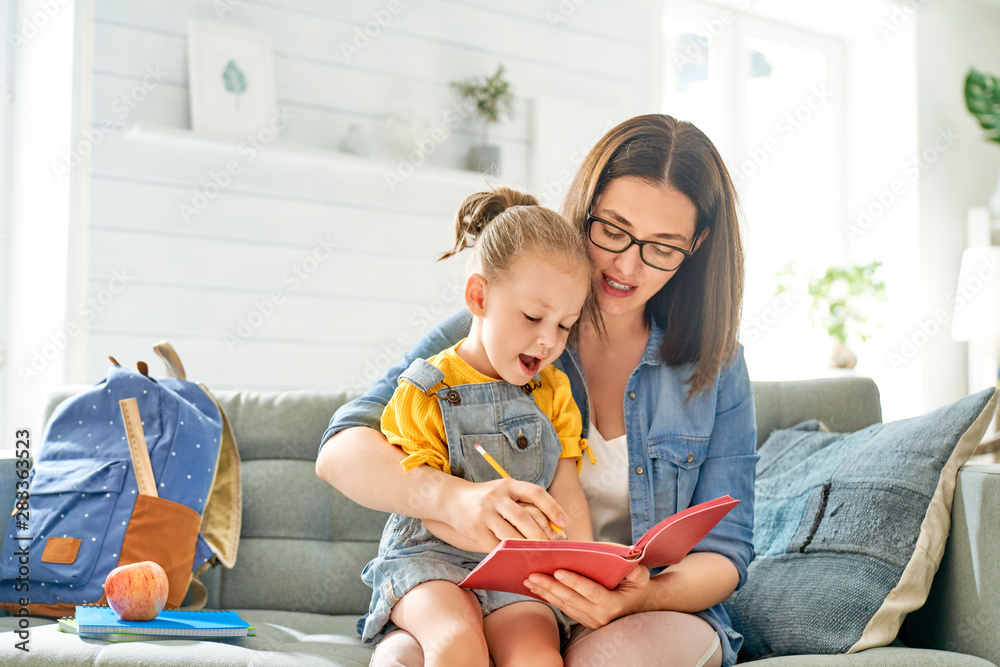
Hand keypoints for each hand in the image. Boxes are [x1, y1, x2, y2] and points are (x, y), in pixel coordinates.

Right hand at [438, 477, 567, 551]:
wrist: (452, 499)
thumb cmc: (488, 499)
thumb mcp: (506, 493)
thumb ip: (526, 506)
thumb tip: (554, 529)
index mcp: (508, 484)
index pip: (535, 493)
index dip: (552, 507)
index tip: (564, 523)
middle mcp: (496, 496)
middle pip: (523, 517)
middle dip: (540, 535)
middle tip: (552, 548)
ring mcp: (484, 513)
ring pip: (509, 534)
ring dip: (525, 547)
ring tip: (538, 556)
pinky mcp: (476, 529)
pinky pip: (495, 545)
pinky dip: (508, 553)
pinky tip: (517, 559)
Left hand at [523, 565, 650, 628]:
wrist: (639, 604)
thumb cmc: (637, 586)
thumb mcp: (641, 576)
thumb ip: (634, 568)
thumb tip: (626, 556)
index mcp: (614, 604)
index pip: (591, 592)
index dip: (575, 582)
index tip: (558, 571)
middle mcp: (600, 616)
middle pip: (571, 599)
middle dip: (550, 586)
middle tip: (533, 574)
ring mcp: (591, 620)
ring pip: (564, 605)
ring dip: (545, 592)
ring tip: (529, 581)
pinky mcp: (584, 620)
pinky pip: (564, 608)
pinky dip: (549, 597)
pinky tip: (537, 589)